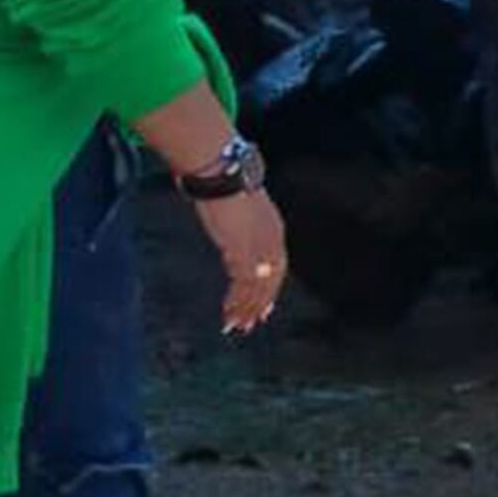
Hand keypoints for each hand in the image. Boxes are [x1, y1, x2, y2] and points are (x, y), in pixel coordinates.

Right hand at [195, 182, 289, 335]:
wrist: (220, 169)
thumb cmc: (222, 178)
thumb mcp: (236, 203)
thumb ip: (237, 221)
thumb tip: (228, 231)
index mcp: (273, 226)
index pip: (277, 263)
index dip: (270, 286)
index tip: (264, 303)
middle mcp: (271, 238)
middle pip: (271, 279)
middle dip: (260, 303)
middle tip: (251, 323)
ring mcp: (258, 246)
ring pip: (257, 286)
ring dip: (246, 308)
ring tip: (236, 327)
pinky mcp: (242, 250)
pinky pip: (243, 284)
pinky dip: (237, 302)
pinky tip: (229, 314)